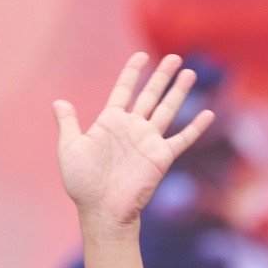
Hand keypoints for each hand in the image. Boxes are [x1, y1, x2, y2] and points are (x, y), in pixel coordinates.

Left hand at [53, 52, 214, 227]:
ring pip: (167, 110)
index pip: (124, 89)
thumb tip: (59, 102)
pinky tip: (208, 114)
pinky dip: (195, 127)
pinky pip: (182, 138)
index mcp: (110, 122)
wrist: (102, 211)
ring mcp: (148, 141)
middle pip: (150, 94)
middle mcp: (132, 128)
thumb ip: (68, 124)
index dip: (133, 72)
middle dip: (162, 76)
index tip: (141, 56)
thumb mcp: (69, 149)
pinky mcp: (161, 157)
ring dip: (179, 92)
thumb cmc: (82, 184)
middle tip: (175, 58)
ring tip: (189, 73)